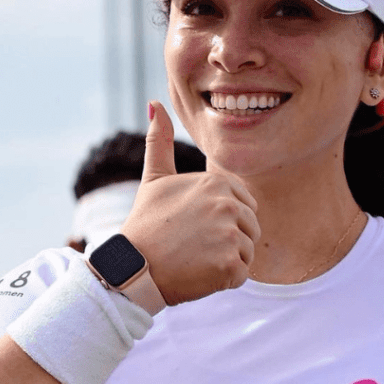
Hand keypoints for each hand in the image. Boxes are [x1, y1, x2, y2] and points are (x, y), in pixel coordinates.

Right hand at [120, 101, 260, 305]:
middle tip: (193, 244)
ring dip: (226, 260)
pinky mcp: (230, 264)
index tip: (193, 226)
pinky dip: (223, 279)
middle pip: (250, 228)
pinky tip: (198, 273)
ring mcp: (230, 234)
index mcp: (217, 182)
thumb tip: (155, 103)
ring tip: (195, 258)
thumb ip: (160, 141)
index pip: (244, 206)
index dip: (221, 220)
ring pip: (246, 251)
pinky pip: (241, 273)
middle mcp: (228, 204)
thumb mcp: (154, 179)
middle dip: (227, 240)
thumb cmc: (146, 225)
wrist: (134, 268)